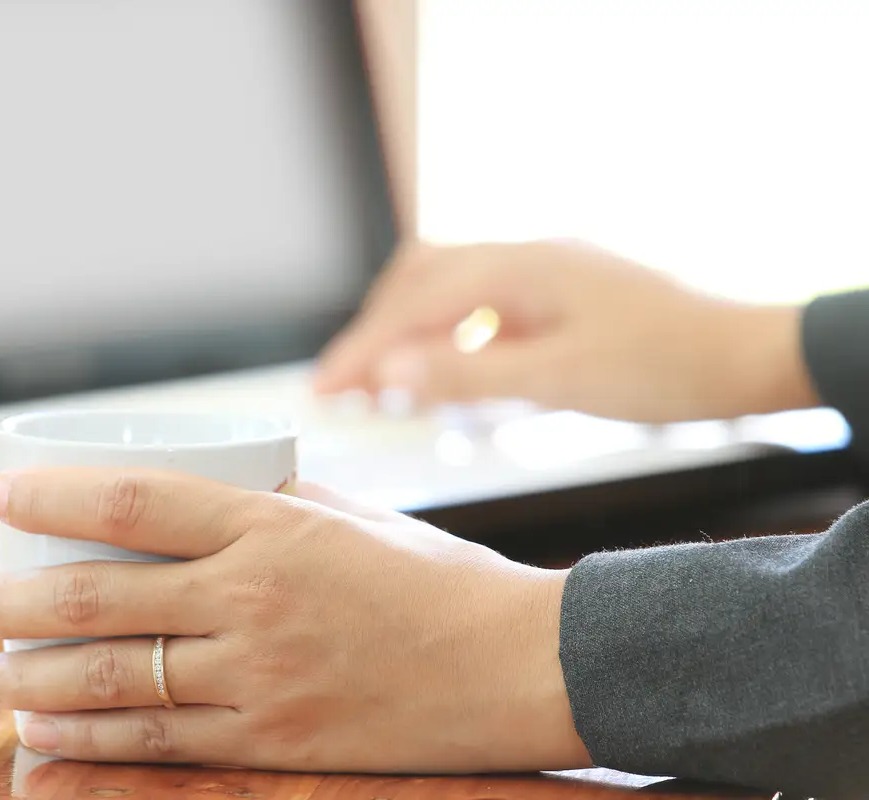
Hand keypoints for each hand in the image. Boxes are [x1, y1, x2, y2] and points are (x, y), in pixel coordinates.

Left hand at [0, 469, 589, 772]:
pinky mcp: (274, 741)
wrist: (516, 665)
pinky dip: (93, 743)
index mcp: (271, 527)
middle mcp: (253, 599)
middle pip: (102, 597)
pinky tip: (48, 739)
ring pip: (116, 680)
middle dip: (18, 602)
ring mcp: (260, 677)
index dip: (54, 494)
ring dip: (37, 680)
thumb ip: (275, 503)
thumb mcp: (355, 517)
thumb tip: (210, 491)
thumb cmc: (440, 580)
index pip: (136, 501)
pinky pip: (162, 744)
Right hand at [314, 239, 817, 422]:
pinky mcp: (556, 292)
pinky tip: (450, 374)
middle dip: (376, 330)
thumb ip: (465, 374)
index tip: (322, 389)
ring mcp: (541, 270)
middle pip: (418, 278)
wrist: (745, 357)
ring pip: (448, 287)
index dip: (361, 347)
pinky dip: (450, 338)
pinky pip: (483, 305)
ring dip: (410, 331)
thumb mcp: (557, 379)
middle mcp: (524, 256)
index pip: (413, 303)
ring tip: (386, 384)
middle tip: (345, 387)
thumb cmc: (664, 367)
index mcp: (519, 267)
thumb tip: (385, 369)